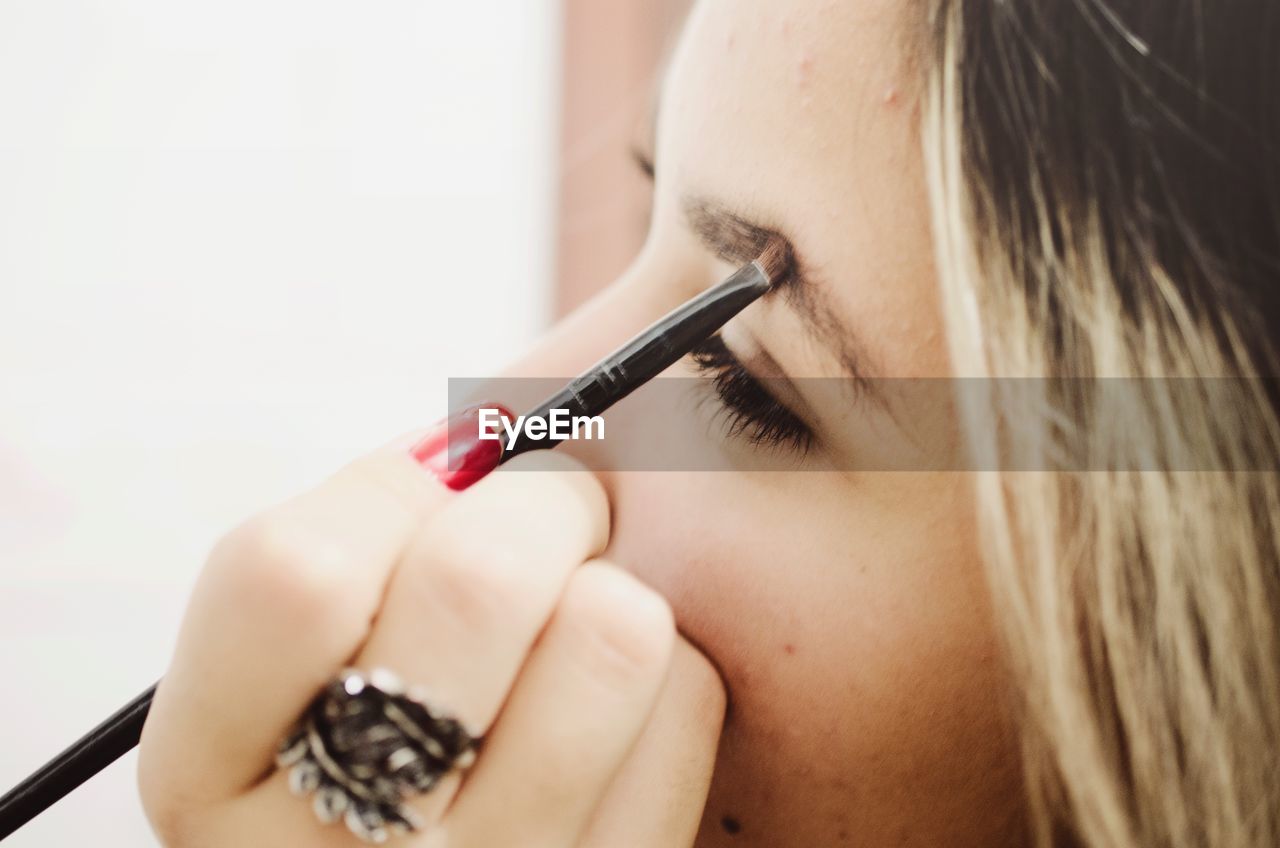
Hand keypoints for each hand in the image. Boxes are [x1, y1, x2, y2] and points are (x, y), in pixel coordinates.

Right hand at [137, 420, 725, 846]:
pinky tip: (616, 713)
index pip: (294, 571)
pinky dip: (668, 675)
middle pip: (477, 580)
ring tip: (584, 616)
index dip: (395, 486)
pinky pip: (685, 710)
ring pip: (611, 632)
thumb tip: (483, 433)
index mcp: (210, 779)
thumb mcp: (287, 677)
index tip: (450, 476)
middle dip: (545, 498)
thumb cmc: (361, 752)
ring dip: (614, 588)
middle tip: (559, 509)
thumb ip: (357, 551)